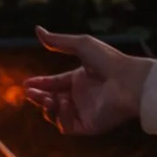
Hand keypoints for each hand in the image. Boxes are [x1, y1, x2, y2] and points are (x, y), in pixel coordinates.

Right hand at [22, 27, 154, 134]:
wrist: (129, 81)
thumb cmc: (109, 61)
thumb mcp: (81, 45)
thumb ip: (58, 41)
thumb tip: (37, 30)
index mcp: (80, 79)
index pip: (55, 84)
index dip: (40, 84)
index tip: (27, 83)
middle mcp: (81, 97)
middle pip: (52, 101)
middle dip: (39, 97)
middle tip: (30, 93)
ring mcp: (85, 113)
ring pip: (57, 115)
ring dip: (48, 107)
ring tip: (47, 98)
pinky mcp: (89, 126)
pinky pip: (67, 126)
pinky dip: (62, 116)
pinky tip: (64, 102)